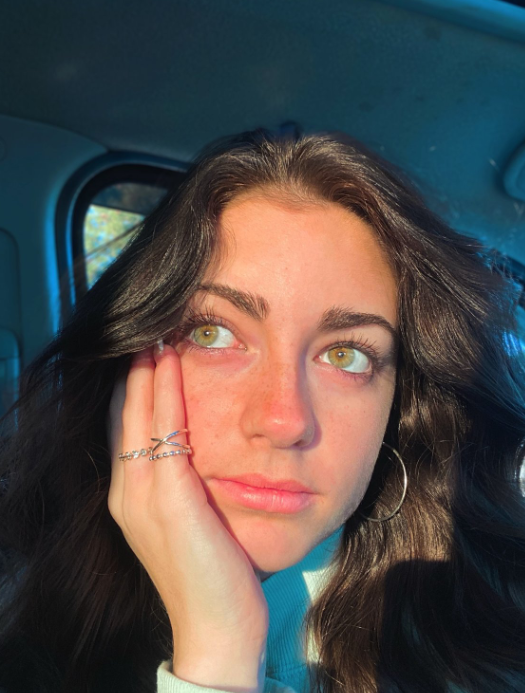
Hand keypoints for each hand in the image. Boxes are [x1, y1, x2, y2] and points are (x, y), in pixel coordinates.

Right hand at [108, 344, 268, 691]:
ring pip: (137, 414)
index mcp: (130, 496)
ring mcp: (142, 495)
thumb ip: (181, 483)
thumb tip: (192, 447)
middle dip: (132, 370)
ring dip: (146, 369)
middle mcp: (127, 492)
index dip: (131, 388)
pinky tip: (172, 360)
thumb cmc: (212, 571)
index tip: (145, 352)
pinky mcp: (168, 498)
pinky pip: (164, 430)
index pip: (124, 427)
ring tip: (155, 331)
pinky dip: (165, 391)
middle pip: (122, 413)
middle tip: (145, 329)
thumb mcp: (188, 519)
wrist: (216, 625)